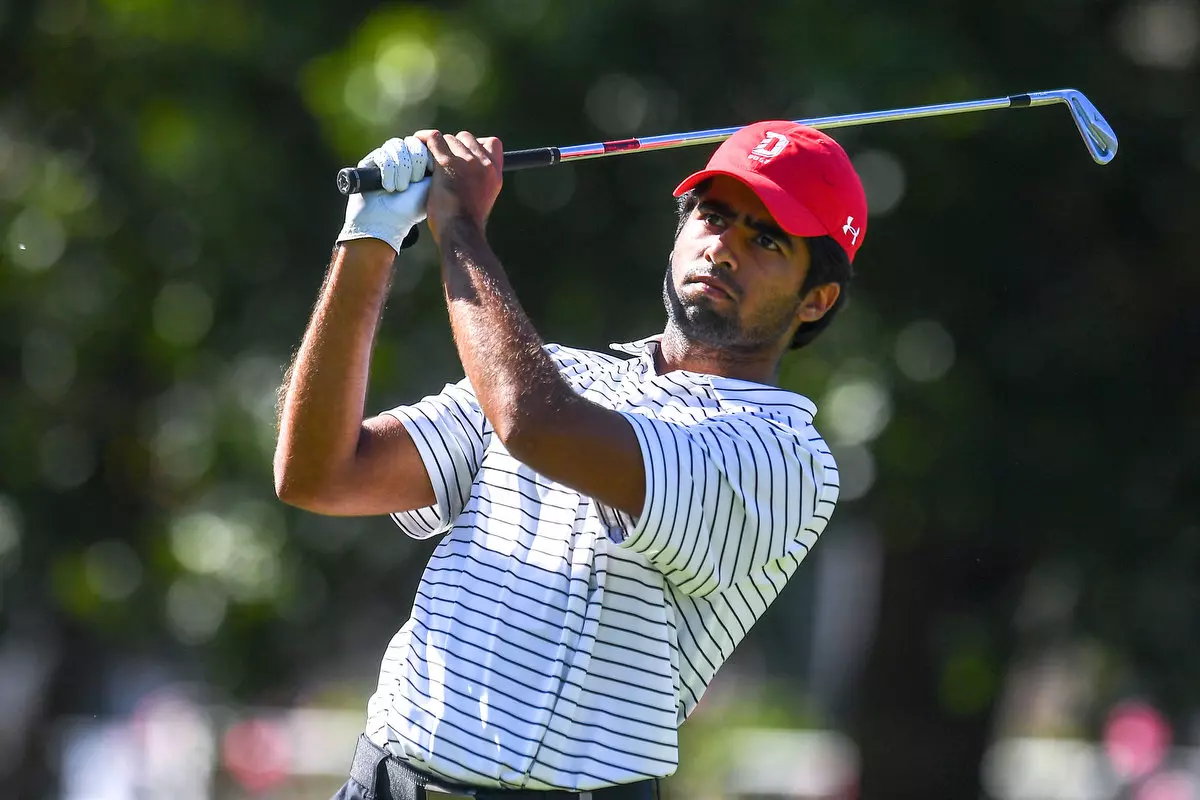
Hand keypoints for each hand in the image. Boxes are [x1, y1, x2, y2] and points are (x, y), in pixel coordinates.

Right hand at [337, 136, 431, 253]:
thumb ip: (436, 165)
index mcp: (419, 161)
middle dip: (416, 162)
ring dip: (402, 169)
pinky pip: (382, 155)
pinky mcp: (370, 161)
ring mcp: (386, 157)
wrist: (386, 221)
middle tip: (414, 181)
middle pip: (412, 142)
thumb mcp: (430, 186)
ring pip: (397, 146)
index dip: (426, 155)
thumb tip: (438, 146)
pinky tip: (389, 187)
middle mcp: (402, 156)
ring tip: (400, 188)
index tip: (429, 171)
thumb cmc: (411, 207)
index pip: (425, 143)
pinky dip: (388, 172)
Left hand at [414, 130, 502, 243]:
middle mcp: (483, 163)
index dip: (475, 145)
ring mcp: (466, 162)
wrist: (460, 232)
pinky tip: (419, 142)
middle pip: (466, 138)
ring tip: (430, 161)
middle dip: (454, 147)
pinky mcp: (447, 163)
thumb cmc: (466, 222)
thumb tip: (468, 171)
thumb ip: (481, 179)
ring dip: (440, 148)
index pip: (492, 143)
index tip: (464, 154)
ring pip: (449, 139)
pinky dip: (425, 138)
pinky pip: (434, 139)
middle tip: (443, 162)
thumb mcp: (484, 197)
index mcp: (495, 172)